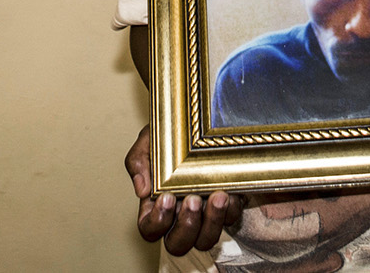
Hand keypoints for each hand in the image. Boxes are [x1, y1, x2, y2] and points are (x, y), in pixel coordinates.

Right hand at [125, 124, 243, 254]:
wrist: (199, 124)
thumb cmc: (169, 136)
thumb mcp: (149, 141)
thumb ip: (138, 162)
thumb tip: (141, 191)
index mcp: (155, 205)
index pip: (149, 230)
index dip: (157, 222)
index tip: (167, 198)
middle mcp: (179, 216)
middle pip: (178, 245)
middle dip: (186, 226)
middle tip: (194, 199)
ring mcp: (204, 214)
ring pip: (206, 239)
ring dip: (212, 222)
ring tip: (218, 195)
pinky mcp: (227, 206)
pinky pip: (231, 219)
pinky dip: (231, 209)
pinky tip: (230, 190)